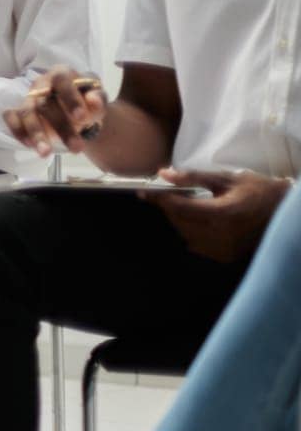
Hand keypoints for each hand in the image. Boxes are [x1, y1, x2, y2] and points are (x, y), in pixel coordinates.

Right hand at [3, 66, 107, 156]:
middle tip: (77, 148)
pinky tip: (29, 146)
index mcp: (61, 74)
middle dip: (60, 127)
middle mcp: (40, 84)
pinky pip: (11, 118)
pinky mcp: (18, 112)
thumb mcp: (98, 98)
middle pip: (45, 103)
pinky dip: (17, 131)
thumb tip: (93, 102)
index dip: (70, 98)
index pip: (61, 81)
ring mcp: (28, 98)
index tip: (82, 119)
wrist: (78, 112)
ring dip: (36, 134)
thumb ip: (98, 99)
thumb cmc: (87, 101)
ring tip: (46, 153)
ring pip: (26, 113)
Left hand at [140, 168, 290, 263]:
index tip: (145, 191)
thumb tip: (163, 173)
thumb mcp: (227, 179)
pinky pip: (197, 244)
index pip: (178, 208)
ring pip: (185, 234)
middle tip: (165, 194)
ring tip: (187, 204)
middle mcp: (219, 236)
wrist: (287, 215)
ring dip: (179, 219)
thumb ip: (193, 177)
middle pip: (179, 222)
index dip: (159, 199)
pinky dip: (191, 231)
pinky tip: (199, 219)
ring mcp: (222, 250)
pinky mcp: (225, 257)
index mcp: (221, 215)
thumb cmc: (259, 191)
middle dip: (169, 207)